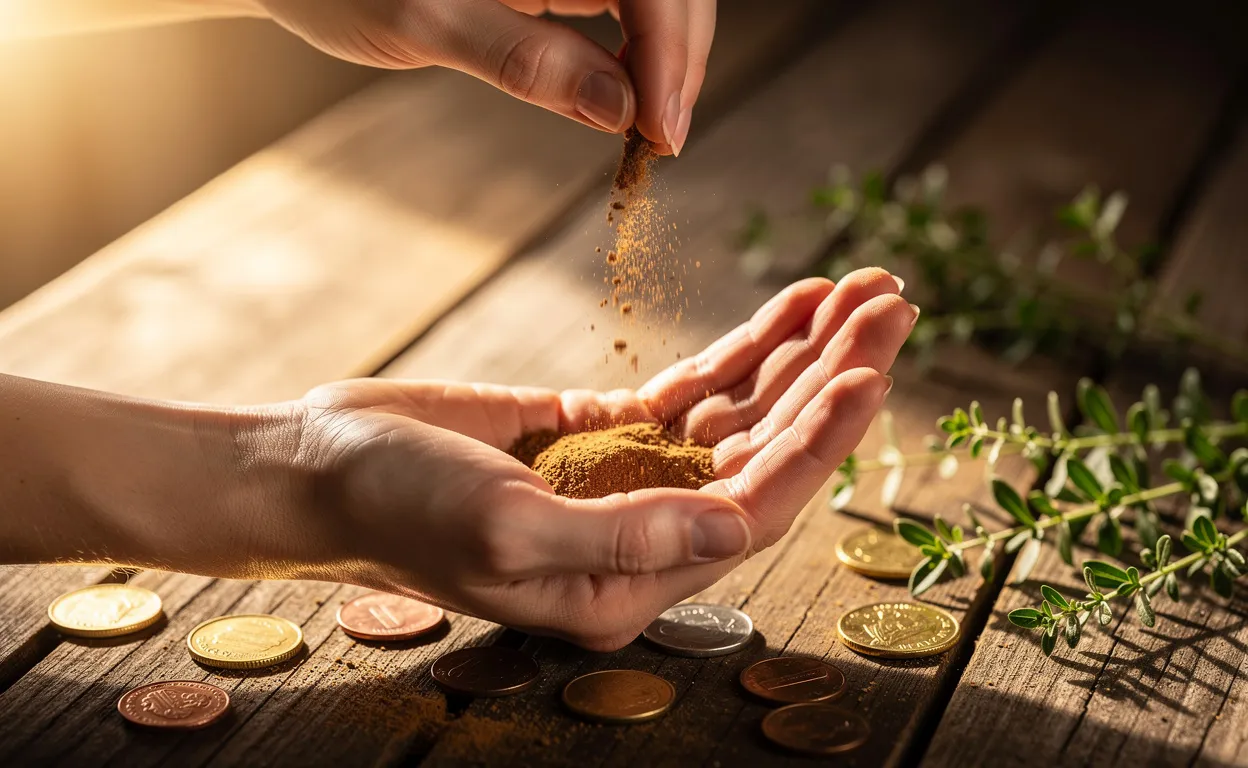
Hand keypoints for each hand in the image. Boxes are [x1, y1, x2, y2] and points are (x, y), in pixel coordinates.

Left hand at [254, 0, 714, 153]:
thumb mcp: (426, 25)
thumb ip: (527, 61)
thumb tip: (619, 112)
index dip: (670, 56)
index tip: (662, 133)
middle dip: (678, 59)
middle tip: (663, 141)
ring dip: (664, 56)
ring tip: (650, 125)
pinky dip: (634, 46)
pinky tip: (623, 90)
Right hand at [292, 269, 915, 649]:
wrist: (322, 467)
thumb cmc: (395, 512)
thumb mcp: (502, 530)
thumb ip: (625, 534)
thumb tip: (742, 523)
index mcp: (629, 581)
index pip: (755, 509)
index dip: (819, 443)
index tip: (870, 372)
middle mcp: (645, 535)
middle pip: (767, 454)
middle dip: (833, 380)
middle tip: (892, 305)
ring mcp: (630, 479)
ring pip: (743, 417)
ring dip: (804, 356)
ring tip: (863, 290)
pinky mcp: (605, 432)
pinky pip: (695, 389)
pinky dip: (746, 348)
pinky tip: (791, 307)